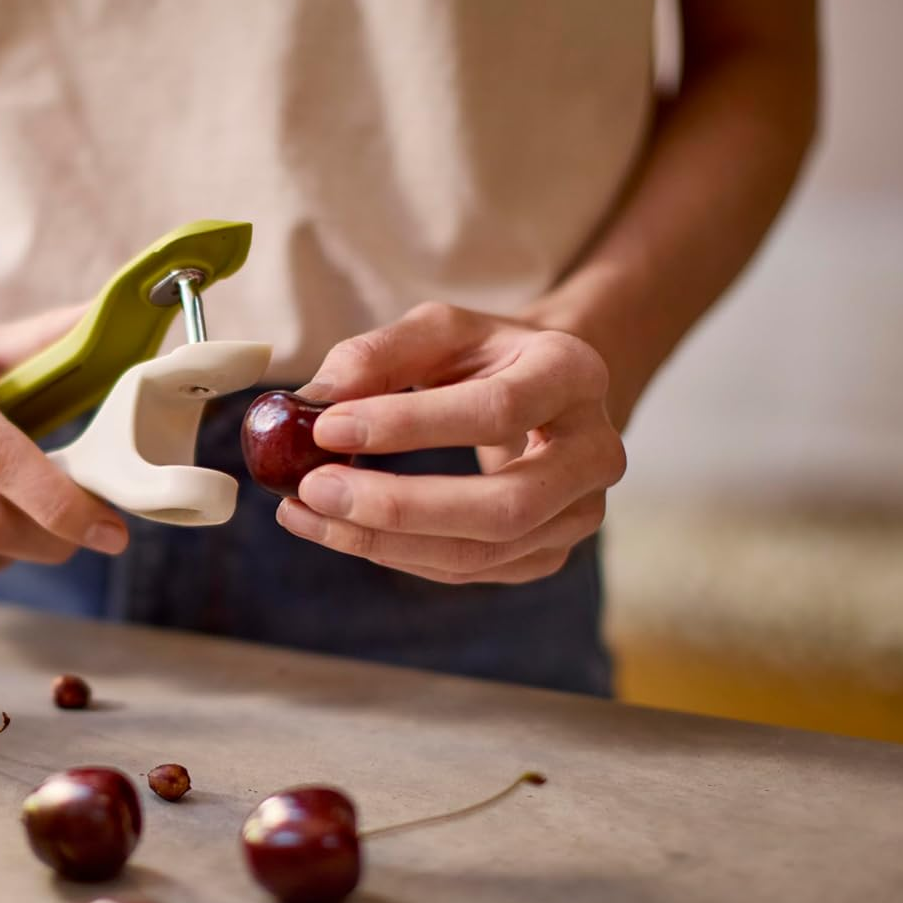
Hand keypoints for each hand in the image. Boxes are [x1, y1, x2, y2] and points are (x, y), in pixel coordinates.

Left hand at [278, 303, 625, 583]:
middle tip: (313, 489)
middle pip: (504, 506)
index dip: (409, 426)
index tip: (328, 428)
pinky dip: (397, 555)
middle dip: (399, 506)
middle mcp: (595, 452)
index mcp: (573, 375)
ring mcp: (580, 513)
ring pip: (482, 552)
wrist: (544, 393)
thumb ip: (378, 355)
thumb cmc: (486, 356)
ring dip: (383, 541)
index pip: (495, 411)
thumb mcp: (439, 331)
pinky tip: (341, 530)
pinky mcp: (548, 554)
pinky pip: (468, 570)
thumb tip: (314, 401)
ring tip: (307, 514)